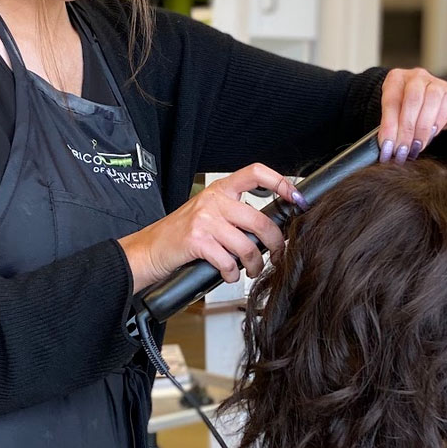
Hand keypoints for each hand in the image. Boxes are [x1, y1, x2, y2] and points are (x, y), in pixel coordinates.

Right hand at [118, 163, 303, 294]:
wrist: (150, 249)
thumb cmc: (182, 234)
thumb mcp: (209, 213)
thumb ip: (235, 212)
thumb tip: (271, 226)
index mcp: (220, 189)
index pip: (255, 173)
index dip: (281, 182)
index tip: (296, 198)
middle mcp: (214, 201)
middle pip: (260, 220)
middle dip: (276, 243)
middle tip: (278, 254)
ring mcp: (205, 220)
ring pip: (247, 246)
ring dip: (255, 264)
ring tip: (252, 269)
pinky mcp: (197, 241)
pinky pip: (228, 262)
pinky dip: (232, 274)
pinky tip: (229, 274)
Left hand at [377, 67, 446, 163]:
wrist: (437, 104)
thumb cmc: (411, 110)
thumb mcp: (397, 114)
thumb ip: (391, 127)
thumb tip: (387, 149)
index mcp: (396, 79)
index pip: (391, 101)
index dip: (389, 126)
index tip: (387, 147)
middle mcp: (416, 76)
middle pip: (411, 101)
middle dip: (406, 130)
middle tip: (402, 151)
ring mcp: (435, 82)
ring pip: (430, 103)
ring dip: (422, 130)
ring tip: (415, 148)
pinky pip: (445, 109)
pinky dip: (436, 125)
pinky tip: (430, 136)